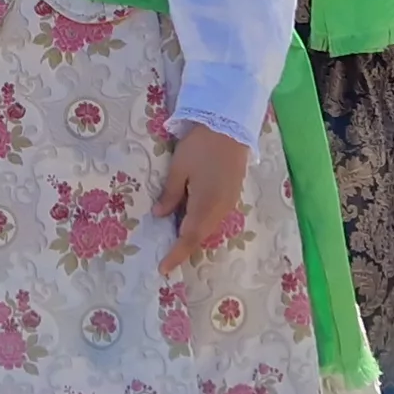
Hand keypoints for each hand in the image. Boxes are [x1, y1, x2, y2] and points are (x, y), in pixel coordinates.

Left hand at [152, 123, 251, 271]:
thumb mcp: (179, 168)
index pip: (188, 238)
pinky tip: (191, 222)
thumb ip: (170, 194)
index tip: (163, 268)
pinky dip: (202, 225)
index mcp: (205, 205)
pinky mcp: (232, 194)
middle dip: (184, 249)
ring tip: (176, 243)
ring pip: (209, 228)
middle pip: (200, 236)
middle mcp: (220, 209)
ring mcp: (229, 202)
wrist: (230, 125)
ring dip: (193, 237)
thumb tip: (160, 215)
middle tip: (167, 258)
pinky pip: (215, 217)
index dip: (176, 255)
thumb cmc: (200, 145)